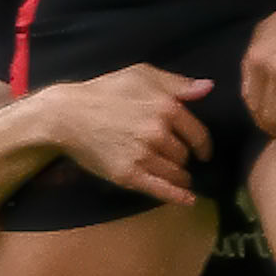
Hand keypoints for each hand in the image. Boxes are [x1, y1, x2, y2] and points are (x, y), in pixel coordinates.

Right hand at [43, 66, 212, 203]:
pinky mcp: (128, 175)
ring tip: (179, 177)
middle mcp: (158, 133)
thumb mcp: (141, 75)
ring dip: (180, 177)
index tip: (203, 152)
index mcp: (166, 107)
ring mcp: (143, 156)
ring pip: (175, 173)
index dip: (203, 145)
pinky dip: (177, 197)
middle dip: (183, 158)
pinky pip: (160, 190)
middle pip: (184, 155)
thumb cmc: (105, 91)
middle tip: (176, 159)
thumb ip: (177, 83)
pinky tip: (188, 201)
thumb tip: (208, 88)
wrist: (67, 115)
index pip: (197, 134)